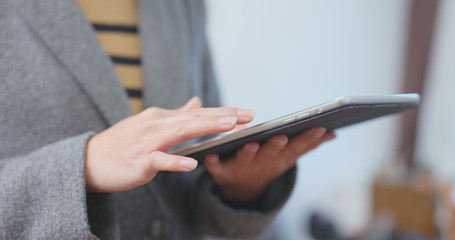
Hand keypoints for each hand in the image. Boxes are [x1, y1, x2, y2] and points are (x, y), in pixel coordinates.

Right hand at [85, 97, 254, 191]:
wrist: (88, 161)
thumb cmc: (122, 144)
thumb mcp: (151, 125)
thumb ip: (176, 115)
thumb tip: (197, 102)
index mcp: (160, 118)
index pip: (197, 113)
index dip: (222, 113)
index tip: (246, 113)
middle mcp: (155, 125)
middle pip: (194, 119)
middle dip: (223, 117)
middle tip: (248, 115)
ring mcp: (146, 143)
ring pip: (181, 133)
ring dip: (206, 128)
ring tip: (230, 127)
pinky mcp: (138, 162)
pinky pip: (158, 161)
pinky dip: (174, 161)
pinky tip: (191, 164)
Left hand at [204, 127, 335, 202]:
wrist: (241, 188)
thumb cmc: (267, 165)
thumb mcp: (288, 157)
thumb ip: (308, 144)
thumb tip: (333, 133)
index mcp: (279, 158)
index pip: (296, 147)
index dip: (307, 138)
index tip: (319, 126)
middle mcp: (262, 163)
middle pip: (271, 154)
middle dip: (276, 146)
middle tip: (281, 136)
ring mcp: (242, 168)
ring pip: (245, 159)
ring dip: (248, 153)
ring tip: (250, 144)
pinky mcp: (222, 171)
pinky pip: (216, 168)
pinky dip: (213, 163)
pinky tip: (209, 155)